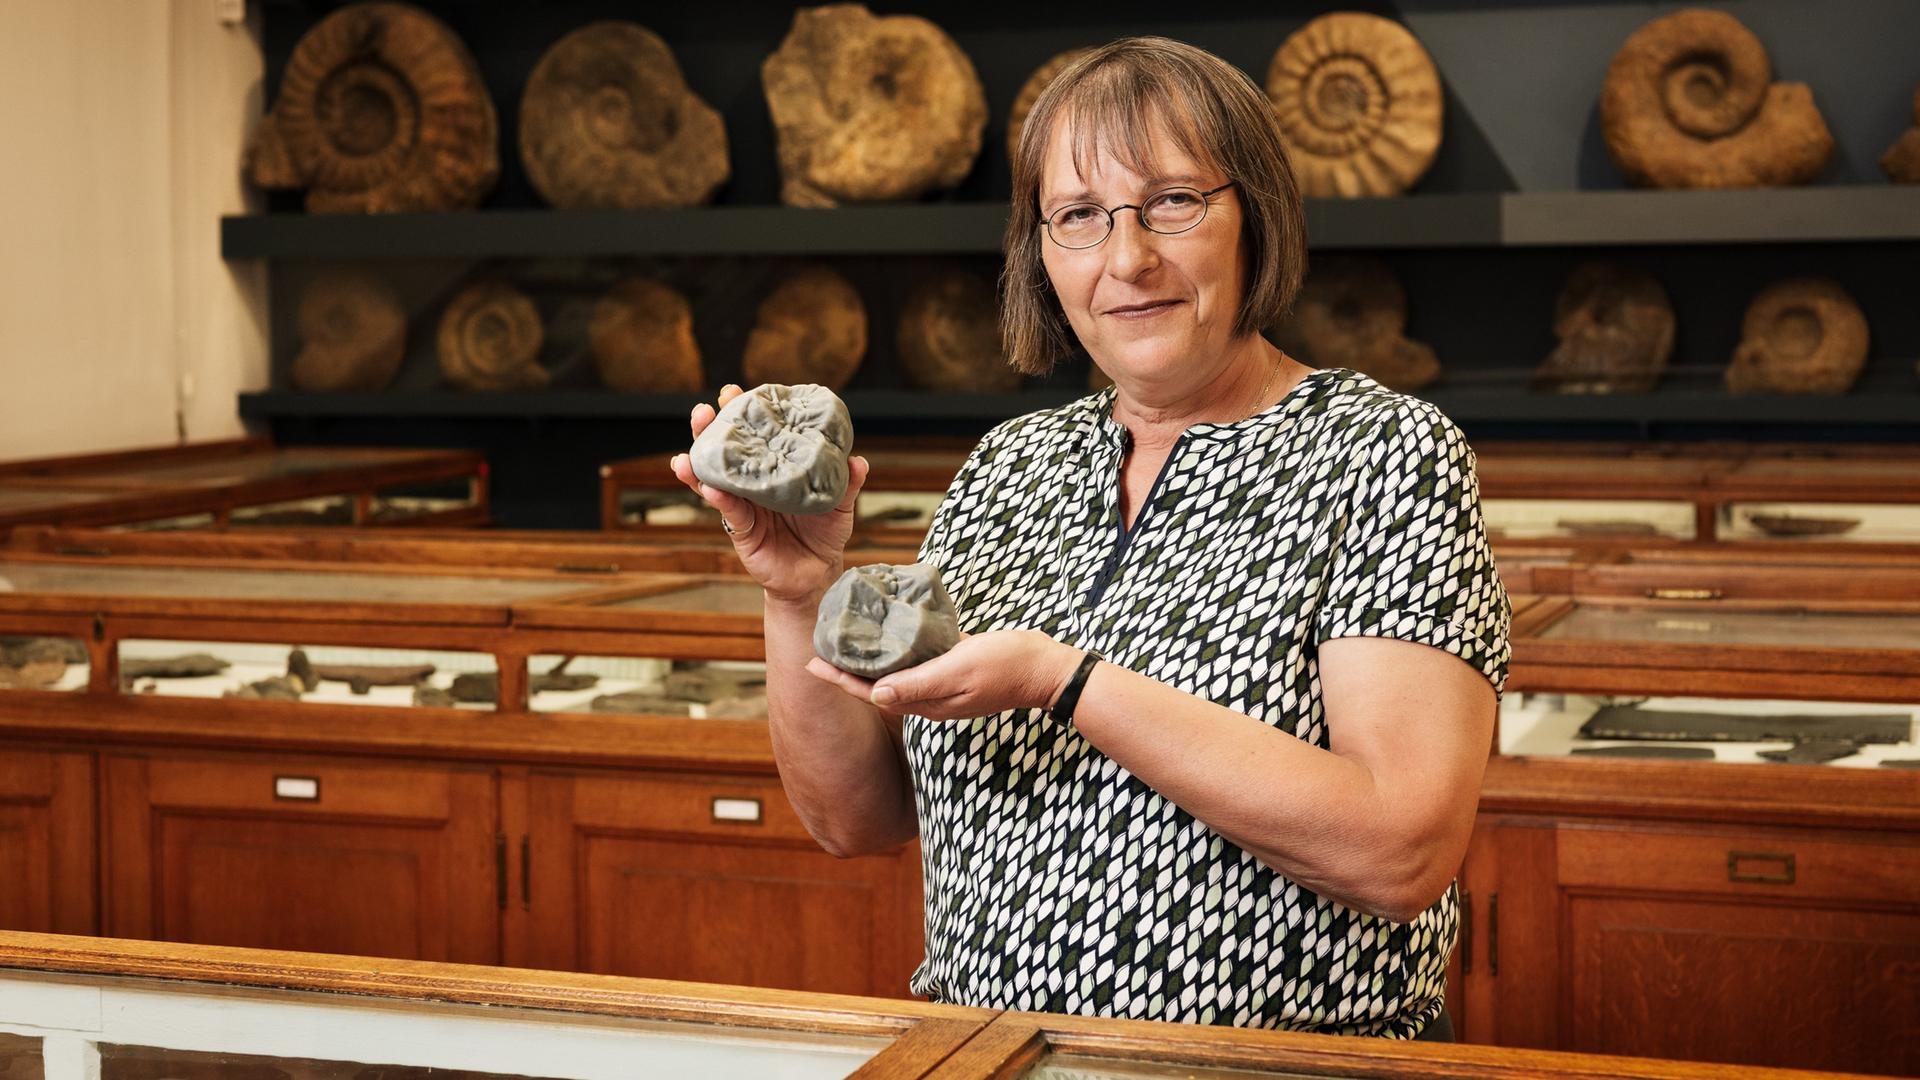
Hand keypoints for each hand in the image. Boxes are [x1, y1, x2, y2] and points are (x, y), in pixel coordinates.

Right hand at [670, 383, 868, 604]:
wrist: (818, 574)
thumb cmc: (826, 533)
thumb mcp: (841, 506)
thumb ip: (846, 483)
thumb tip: (857, 461)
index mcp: (775, 467)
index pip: (755, 434)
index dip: (743, 414)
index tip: (733, 392)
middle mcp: (754, 482)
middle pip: (726, 451)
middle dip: (710, 430)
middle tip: (703, 411)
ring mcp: (743, 504)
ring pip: (715, 479)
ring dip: (699, 463)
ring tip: (687, 453)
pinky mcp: (741, 529)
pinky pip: (728, 511)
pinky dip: (718, 498)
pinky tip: (710, 487)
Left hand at [805, 630, 1081, 719]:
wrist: (1045, 669)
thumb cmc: (1004, 667)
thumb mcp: (958, 670)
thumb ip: (918, 683)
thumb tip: (875, 695)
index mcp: (926, 701)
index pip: (871, 692)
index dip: (840, 679)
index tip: (812, 663)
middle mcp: (929, 697)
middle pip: (877, 685)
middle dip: (848, 671)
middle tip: (820, 651)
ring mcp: (943, 685)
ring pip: (896, 674)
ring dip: (871, 662)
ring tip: (849, 642)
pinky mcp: (955, 669)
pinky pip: (919, 662)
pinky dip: (900, 651)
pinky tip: (894, 633)